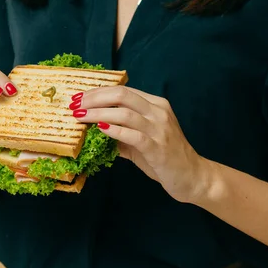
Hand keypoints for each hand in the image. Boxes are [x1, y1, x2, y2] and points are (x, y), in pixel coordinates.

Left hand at [69, 85, 209, 202]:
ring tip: (81, 117)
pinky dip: (114, 130)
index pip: (123, 90)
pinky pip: (133, 134)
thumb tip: (93, 127)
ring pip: (125, 113)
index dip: (98, 92)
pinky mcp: (158, 147)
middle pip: (122, 95)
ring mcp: (160, 128)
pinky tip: (100, 129)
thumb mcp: (142, 139)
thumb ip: (122, 131)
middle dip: (94, 98)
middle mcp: (159, 112)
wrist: (192, 177)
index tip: (79, 97)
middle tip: (75, 105)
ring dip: (98, 113)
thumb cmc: (165, 158)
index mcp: (155, 105)